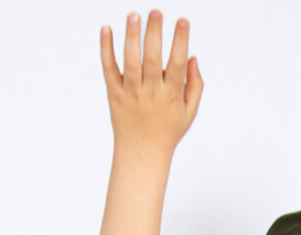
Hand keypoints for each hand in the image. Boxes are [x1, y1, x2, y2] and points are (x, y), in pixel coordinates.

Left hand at [100, 11, 202, 152]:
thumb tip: (192, 57)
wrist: (142, 154)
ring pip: (131, 62)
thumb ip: (195, 85)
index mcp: (171, 95)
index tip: (182, 22)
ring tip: (134, 15)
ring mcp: (131, 93)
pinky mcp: (115, 94)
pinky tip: (106, 29)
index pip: (177, 64)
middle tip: (156, 12)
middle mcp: (151, 93)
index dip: (180, 41)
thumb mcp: (189, 113)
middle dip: (154, 34)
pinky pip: (109, 69)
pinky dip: (106, 49)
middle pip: (152, 59)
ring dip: (132, 37)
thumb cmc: (167, 131)